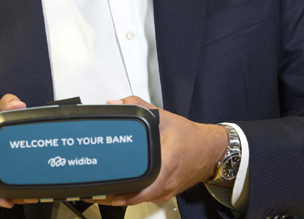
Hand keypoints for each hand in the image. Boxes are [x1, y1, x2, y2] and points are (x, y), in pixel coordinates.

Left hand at [97, 96, 228, 206]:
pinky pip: (144, 197)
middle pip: (135, 197)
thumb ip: (139, 106)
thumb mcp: (165, 117)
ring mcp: (165, 191)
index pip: (144, 187)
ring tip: (100, 191)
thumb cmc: (192, 138)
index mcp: (166, 165)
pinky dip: (131, 194)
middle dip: (112, 196)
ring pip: (139, 199)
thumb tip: (117, 104)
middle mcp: (165, 184)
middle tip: (93, 192)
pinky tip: (119, 189)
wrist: (210, 151)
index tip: (105, 192)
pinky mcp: (164, 193)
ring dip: (120, 196)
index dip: (123, 193)